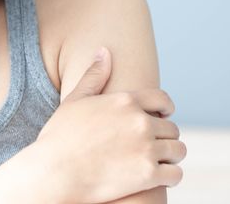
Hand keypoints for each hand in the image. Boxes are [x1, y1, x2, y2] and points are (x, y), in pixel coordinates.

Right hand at [34, 47, 186, 203]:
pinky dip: (171, 176)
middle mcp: (141, 121)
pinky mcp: (148, 174)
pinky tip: (162, 178)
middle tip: (158, 146)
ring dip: (172, 156)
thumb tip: (104, 51)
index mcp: (126, 101)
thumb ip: (94, 76)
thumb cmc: (59, 138)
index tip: (165, 116)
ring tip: (163, 163)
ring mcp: (146, 148)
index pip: (162, 99)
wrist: (52, 175)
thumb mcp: (75, 101)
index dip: (167, 108)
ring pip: (178, 150)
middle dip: (166, 137)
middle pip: (172, 128)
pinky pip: (175, 174)